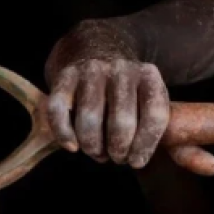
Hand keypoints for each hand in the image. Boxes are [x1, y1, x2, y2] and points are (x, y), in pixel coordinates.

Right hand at [46, 58, 168, 169]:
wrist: (96, 51)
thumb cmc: (126, 90)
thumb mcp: (146, 98)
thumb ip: (149, 124)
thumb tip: (137, 159)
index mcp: (149, 76)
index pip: (154, 116)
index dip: (145, 145)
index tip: (136, 162)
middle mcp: (122, 69)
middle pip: (122, 122)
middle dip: (118, 150)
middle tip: (116, 158)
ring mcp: (92, 70)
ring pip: (90, 120)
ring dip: (93, 147)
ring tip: (97, 153)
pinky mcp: (65, 75)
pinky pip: (59, 111)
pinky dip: (64, 134)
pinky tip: (72, 147)